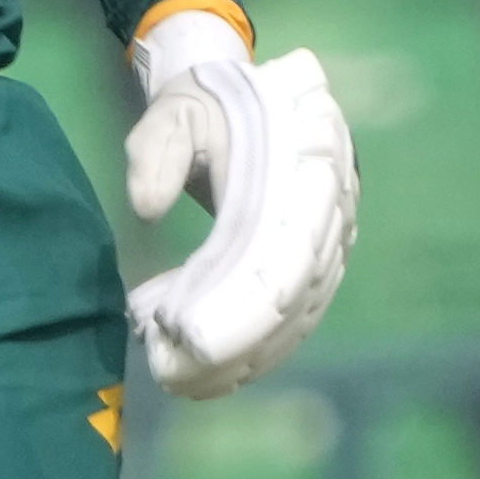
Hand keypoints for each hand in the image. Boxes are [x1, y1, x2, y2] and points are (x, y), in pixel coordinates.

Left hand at [124, 10, 358, 398]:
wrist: (250, 96)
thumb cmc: (207, 105)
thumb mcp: (173, 111)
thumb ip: (156, 150)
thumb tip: (145, 209)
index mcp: (307, 166)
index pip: (286, 250)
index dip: (247, 301)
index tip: (195, 334)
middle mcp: (333, 211)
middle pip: (293, 294)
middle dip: (237, 342)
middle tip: (174, 370)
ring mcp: (334, 241)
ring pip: (299, 316)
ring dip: (248, 356)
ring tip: (185, 382)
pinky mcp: (322, 262)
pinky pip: (299, 317)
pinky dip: (260, 351)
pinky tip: (217, 376)